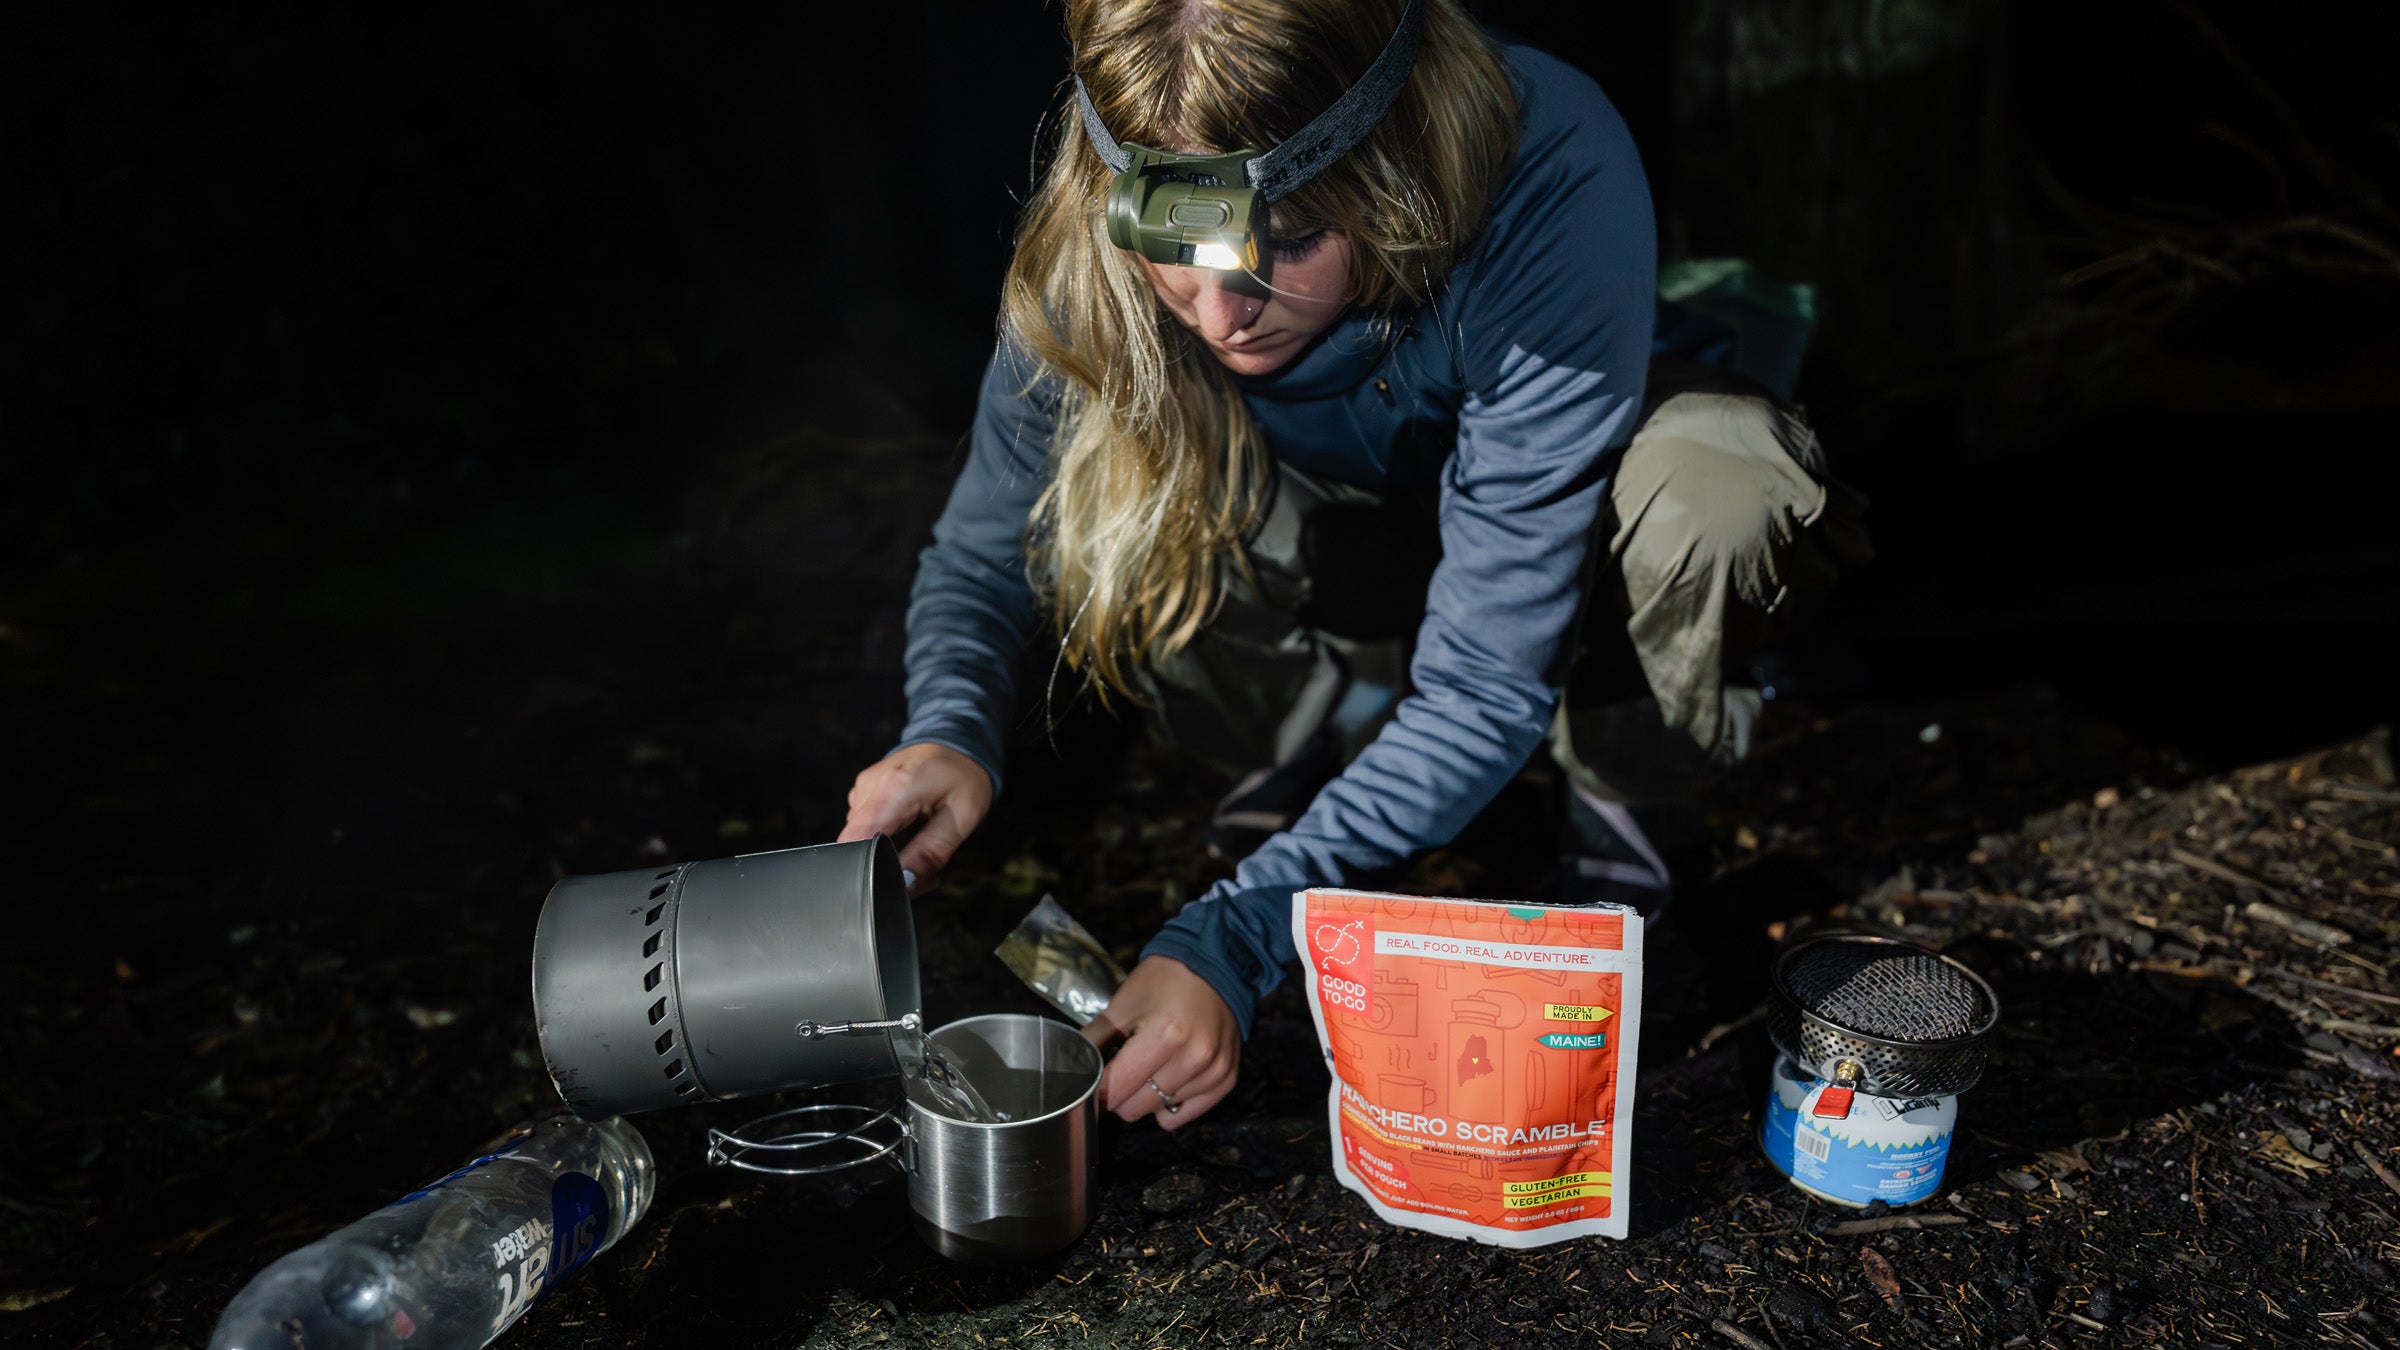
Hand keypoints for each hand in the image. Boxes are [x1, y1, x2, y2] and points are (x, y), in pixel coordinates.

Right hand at [838, 743, 991, 895]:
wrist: (958, 743)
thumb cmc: (964, 778)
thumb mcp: (961, 819)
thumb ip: (930, 854)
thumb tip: (904, 884)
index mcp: (893, 789)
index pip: (857, 842)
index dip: (874, 868)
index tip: (901, 878)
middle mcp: (869, 786)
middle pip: (858, 844)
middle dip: (887, 862)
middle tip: (923, 860)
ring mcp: (863, 787)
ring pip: (861, 838)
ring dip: (887, 850)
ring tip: (919, 839)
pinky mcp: (863, 792)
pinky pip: (864, 825)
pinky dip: (885, 835)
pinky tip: (908, 828)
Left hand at [1082, 956, 1239, 1129]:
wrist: (1214, 968)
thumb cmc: (1164, 981)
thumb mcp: (1122, 1005)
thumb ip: (1093, 1042)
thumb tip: (1070, 1073)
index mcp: (1165, 1034)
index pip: (1116, 1088)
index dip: (1096, 1088)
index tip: (1092, 1082)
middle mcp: (1194, 1057)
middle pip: (1134, 1108)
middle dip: (1121, 1093)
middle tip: (1124, 1068)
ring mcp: (1213, 1071)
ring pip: (1158, 1113)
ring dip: (1148, 1096)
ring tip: (1153, 1065)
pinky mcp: (1226, 1079)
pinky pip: (1185, 1115)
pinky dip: (1172, 1103)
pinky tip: (1171, 1078)